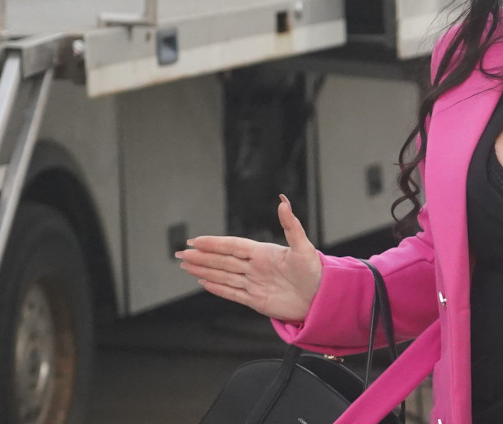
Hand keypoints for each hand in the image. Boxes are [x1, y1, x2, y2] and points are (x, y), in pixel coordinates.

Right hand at [175, 195, 322, 321]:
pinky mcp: (256, 301)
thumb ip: (291, 225)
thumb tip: (283, 202)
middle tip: (180, 253)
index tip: (195, 240)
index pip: (233, 246)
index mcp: (264, 253)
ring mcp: (254, 284)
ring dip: (204, 270)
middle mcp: (256, 267)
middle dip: (201, 257)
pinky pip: (231, 293)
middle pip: (223, 261)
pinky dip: (217, 288)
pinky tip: (203, 282)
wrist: (322, 299)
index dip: (214, 243)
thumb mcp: (304, 247)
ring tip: (186, 266)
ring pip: (223, 276)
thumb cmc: (316, 271)